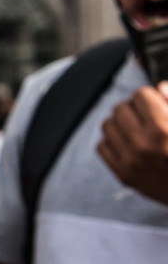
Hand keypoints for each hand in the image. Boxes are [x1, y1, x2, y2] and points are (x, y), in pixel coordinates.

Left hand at [98, 83, 167, 204]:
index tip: (158, 106)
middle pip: (120, 107)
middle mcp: (144, 145)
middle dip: (135, 109)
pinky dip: (114, 143)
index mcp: (163, 129)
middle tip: (147, 119)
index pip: (141, 94)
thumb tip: (159, 88)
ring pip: (107, 125)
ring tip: (137, 131)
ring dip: (121, 124)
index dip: (152, 98)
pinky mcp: (123, 175)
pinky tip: (130, 146)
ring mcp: (131, 162)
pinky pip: (102, 146)